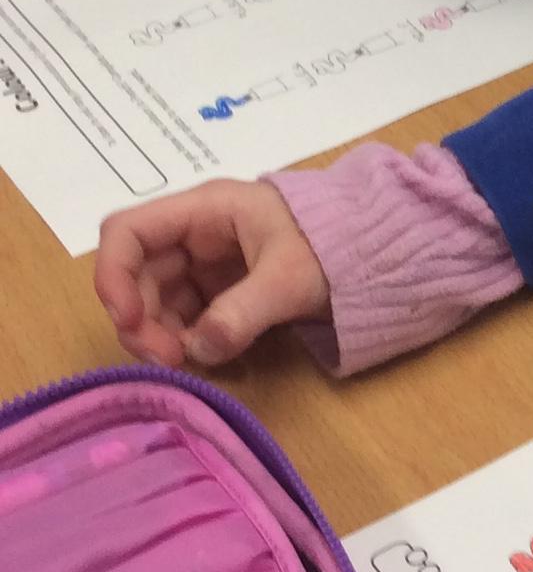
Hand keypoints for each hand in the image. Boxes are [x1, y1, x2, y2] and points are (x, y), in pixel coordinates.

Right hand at [95, 181, 330, 369]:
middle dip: (141, 319)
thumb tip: (200, 349)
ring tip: (188, 361)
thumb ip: (244, 311)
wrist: (380, 250)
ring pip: (158, 300)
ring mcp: (207, 263)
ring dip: (160, 334)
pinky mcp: (223, 290)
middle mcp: (195, 233)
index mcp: (205, 210)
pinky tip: (203, 356)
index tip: (128, 319)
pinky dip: (186, 338)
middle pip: (138, 274)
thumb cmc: (336, 244)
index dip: (114, 274)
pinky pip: (186, 315)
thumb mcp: (292, 276)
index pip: (127, 231)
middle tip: (168, 360)